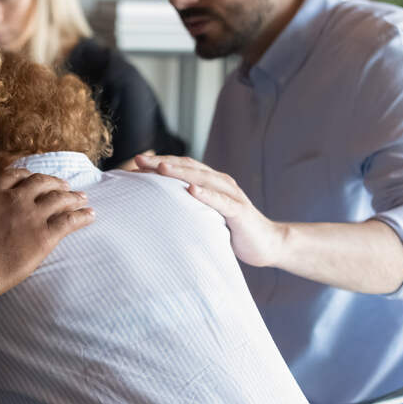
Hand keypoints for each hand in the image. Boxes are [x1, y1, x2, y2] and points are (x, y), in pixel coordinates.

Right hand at [0, 169, 92, 294]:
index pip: (15, 176)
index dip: (26, 176)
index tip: (33, 179)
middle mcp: (15, 199)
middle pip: (42, 183)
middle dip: (55, 183)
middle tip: (64, 186)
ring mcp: (31, 217)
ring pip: (60, 199)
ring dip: (73, 197)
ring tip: (83, 198)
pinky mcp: (43, 238)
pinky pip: (69, 222)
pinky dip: (82, 216)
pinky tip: (91, 215)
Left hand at [134, 154, 284, 266]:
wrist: (268, 244)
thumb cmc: (233, 230)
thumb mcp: (206, 216)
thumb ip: (188, 207)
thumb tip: (157, 209)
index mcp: (210, 182)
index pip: (181, 166)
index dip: (158, 163)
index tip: (134, 162)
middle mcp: (221, 183)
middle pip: (188, 167)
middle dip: (162, 162)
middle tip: (138, 159)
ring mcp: (231, 195)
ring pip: (203, 179)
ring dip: (181, 172)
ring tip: (160, 168)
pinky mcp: (239, 211)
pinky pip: (221, 201)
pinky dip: (206, 194)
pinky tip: (192, 190)